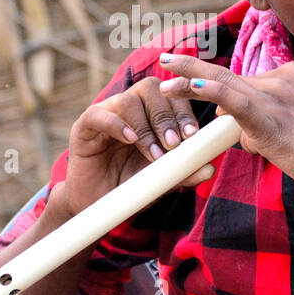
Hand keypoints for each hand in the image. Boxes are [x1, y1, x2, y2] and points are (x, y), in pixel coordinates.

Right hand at [62, 75, 215, 217]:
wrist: (96, 205)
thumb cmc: (129, 188)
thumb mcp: (160, 181)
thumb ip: (182, 172)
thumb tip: (210, 168)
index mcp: (150, 114)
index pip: (170, 95)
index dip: (183, 110)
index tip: (193, 134)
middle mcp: (129, 108)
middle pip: (150, 89)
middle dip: (166, 116)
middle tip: (174, 144)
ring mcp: (105, 114)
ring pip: (128, 99)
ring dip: (145, 126)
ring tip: (154, 152)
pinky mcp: (84, 126)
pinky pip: (99, 114)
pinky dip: (117, 124)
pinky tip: (130, 140)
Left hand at [156, 53, 293, 200]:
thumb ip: (267, 128)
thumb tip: (243, 135)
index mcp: (293, 77)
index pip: (246, 82)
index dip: (216, 84)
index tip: (192, 75)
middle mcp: (282, 79)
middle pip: (229, 77)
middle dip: (193, 72)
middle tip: (166, 62)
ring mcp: (276, 96)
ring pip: (225, 86)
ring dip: (190, 81)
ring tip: (163, 77)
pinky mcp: (272, 117)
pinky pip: (234, 100)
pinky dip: (210, 91)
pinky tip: (190, 86)